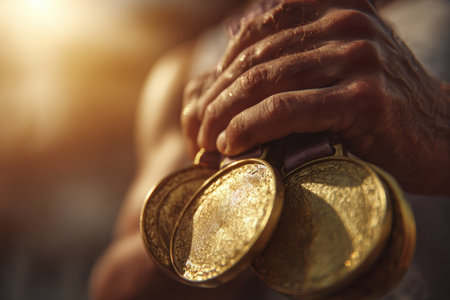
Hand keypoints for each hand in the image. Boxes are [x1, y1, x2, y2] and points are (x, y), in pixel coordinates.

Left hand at [181, 0, 449, 193]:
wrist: (440, 134)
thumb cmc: (376, 107)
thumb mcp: (334, 66)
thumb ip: (291, 54)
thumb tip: (225, 63)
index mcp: (332, 7)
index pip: (254, 34)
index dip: (220, 72)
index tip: (204, 107)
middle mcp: (345, 23)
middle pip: (254, 60)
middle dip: (216, 99)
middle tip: (197, 131)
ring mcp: (358, 57)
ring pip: (265, 83)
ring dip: (224, 116)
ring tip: (206, 142)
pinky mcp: (365, 97)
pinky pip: (288, 109)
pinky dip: (251, 127)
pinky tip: (230, 145)